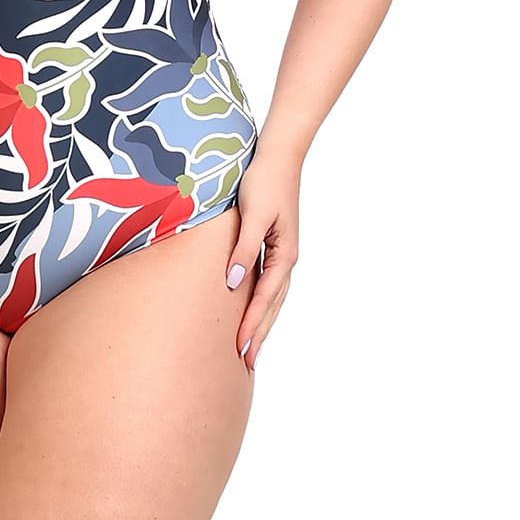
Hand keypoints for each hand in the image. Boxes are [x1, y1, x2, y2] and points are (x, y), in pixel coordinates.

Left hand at [224, 140, 300, 371]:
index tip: (240, 350)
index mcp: (284, 254)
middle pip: (272, 305)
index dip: (252, 326)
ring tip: (250, 347)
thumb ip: (243, 250)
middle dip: (259, 334)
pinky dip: (261, 302)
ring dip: (261, 322)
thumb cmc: (263, 182)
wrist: (278, 156)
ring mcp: (282, 252)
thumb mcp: (251, 215)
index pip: (264, 299)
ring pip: (272, 297)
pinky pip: (268, 282)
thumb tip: (233, 284)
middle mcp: (286, 258)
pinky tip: (251, 309)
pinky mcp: (274, 244)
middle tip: (245, 364)